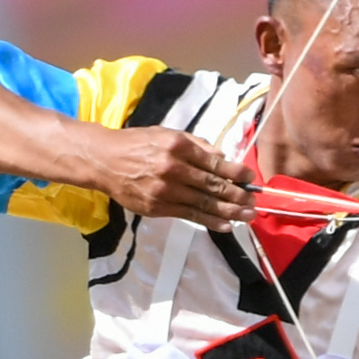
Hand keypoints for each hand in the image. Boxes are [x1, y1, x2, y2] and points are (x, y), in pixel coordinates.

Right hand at [88, 128, 255, 230]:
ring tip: (247, 216)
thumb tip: (222, 156)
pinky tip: (225, 225)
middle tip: (254, 202)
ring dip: (229, 212)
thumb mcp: (167, 134)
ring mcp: (165, 190)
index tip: (250, 178)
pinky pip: (189, 215)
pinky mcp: (157, 207)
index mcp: (178, 146)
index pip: (214, 162)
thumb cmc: (137, 144)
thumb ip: (196, 144)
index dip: (235, 172)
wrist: (105, 161)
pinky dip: (209, 221)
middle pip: (212, 185)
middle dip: (237, 195)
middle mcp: (173, 168)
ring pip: (203, 203)